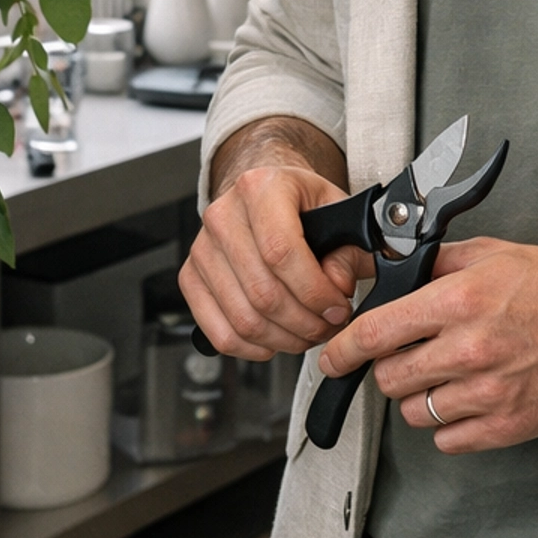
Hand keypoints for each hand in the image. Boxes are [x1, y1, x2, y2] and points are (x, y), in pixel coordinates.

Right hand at [182, 162, 372, 360]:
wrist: (262, 195)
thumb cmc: (298, 202)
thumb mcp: (335, 210)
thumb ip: (346, 250)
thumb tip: (336, 287)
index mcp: (260, 188)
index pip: (282, 251)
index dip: (314, 291)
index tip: (337, 307)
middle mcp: (224, 216)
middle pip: (263, 291)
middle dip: (304, 322)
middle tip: (328, 326)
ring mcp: (202, 248)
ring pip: (243, 317)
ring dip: (283, 339)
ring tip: (307, 334)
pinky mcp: (190, 277)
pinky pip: (219, 331)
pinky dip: (252, 348)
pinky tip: (275, 340)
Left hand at [317, 238, 537, 451]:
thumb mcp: (496, 254)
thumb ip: (439, 263)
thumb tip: (392, 267)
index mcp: (460, 301)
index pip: (376, 332)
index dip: (342, 348)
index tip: (331, 357)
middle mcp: (469, 350)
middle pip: (389, 376)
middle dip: (388, 366)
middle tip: (408, 355)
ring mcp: (489, 393)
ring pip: (414, 412)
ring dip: (418, 396)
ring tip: (443, 376)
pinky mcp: (508, 426)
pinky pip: (448, 440)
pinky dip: (447, 425)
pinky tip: (466, 400)